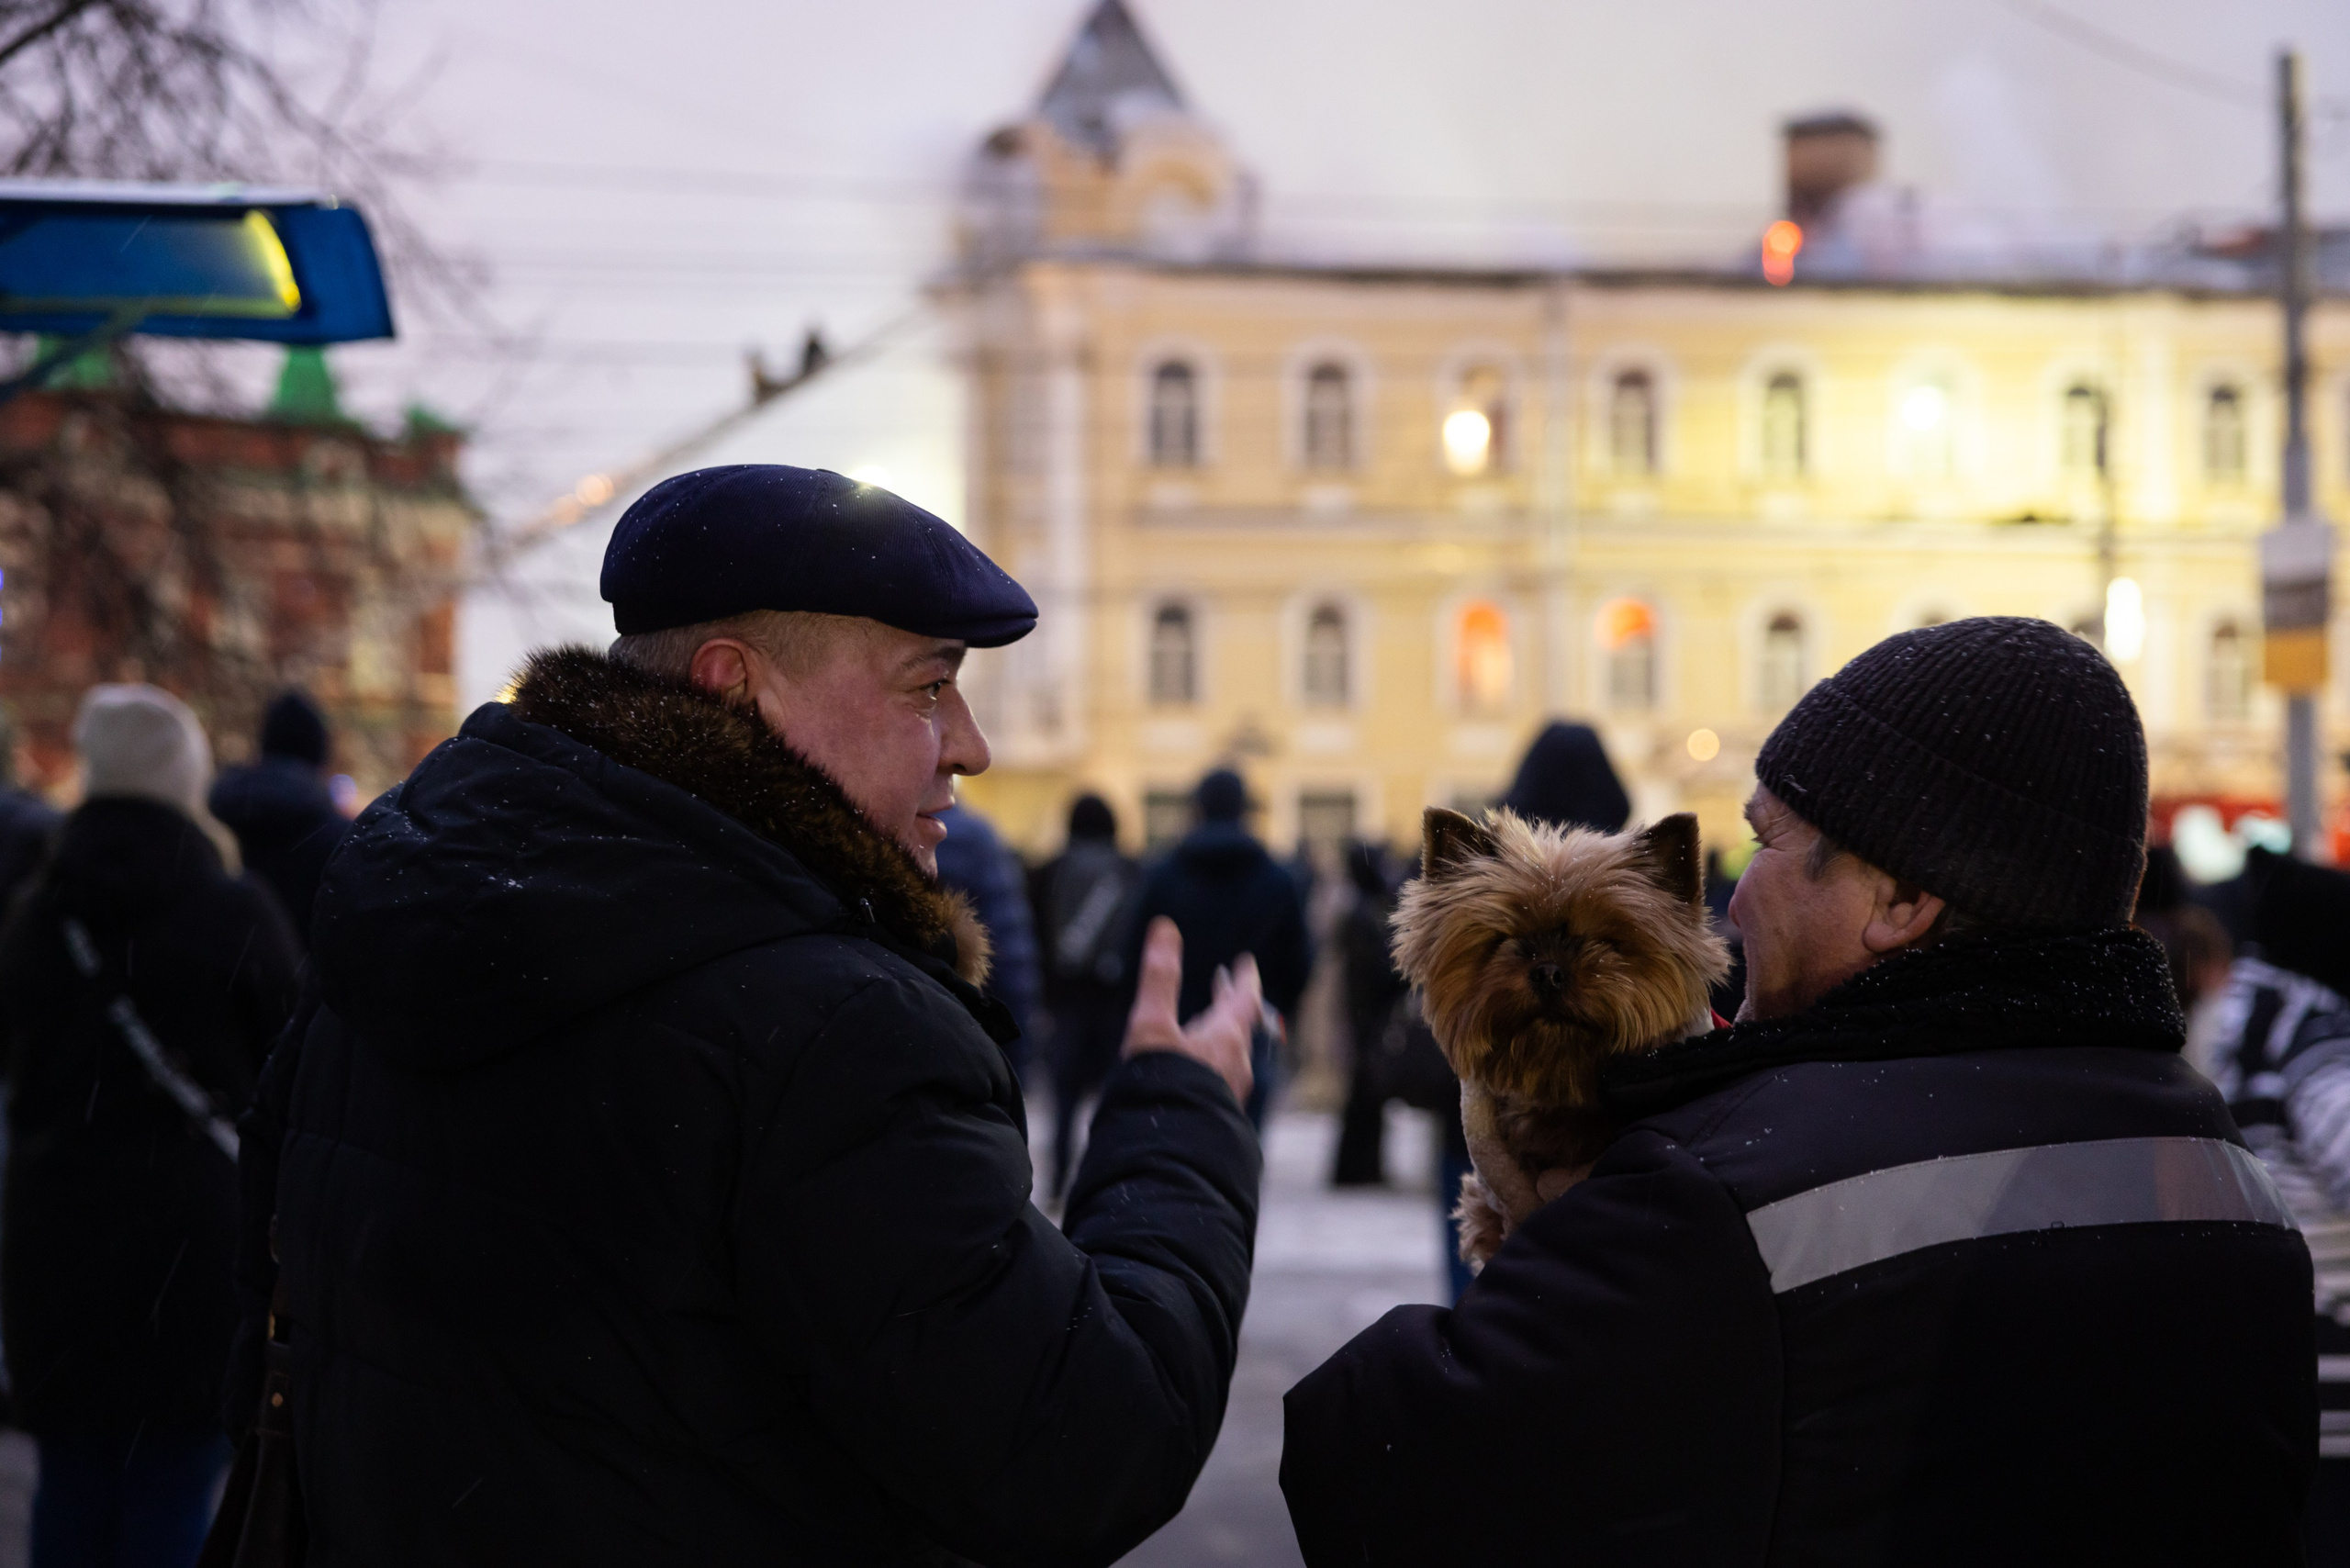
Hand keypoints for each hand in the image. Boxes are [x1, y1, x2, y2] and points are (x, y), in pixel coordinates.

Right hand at [1122, 917, 1258, 1105]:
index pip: (1244, 999)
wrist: (1169, 1157)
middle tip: (1223, 984)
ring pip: (1230, 1054)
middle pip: (1239, 1026)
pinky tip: (1196, 1075)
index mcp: (1226, 1038)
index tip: (1245, 963)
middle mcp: (1236, 1064)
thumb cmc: (1163, 1089)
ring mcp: (1230, 1093)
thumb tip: (1164, 927)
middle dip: (1229, 1003)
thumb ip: (1158, 978)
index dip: (1243, 978)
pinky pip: (1221, 1080)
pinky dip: (1211, 1063)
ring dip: (1219, 1034)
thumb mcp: (1151, 1027)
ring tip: (1204, 1027)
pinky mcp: (1218, 1117)